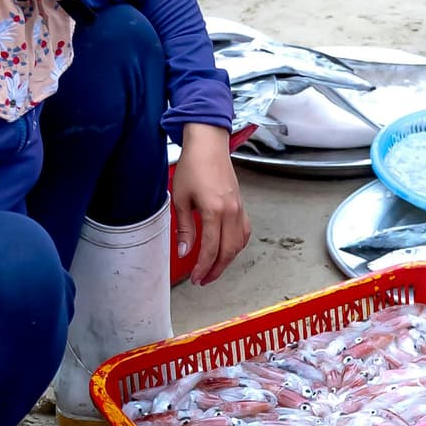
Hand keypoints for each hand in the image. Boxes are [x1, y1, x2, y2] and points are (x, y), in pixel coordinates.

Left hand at [169, 128, 248, 284]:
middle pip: (228, 251)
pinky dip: (236, 246)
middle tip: (204, 279)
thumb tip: (184, 251)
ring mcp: (239, 209)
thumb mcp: (181, 199)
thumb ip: (184, 228)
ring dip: (227, 260)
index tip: (196, 277)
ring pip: (238, 244)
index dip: (203, 267)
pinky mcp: (241, 205)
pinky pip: (244, 232)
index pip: (210, 249)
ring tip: (214, 269)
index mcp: (214, 210)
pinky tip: (227, 250)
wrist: (209, 145)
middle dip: (216, 269)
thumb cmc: (193, 166)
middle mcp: (231, 212)